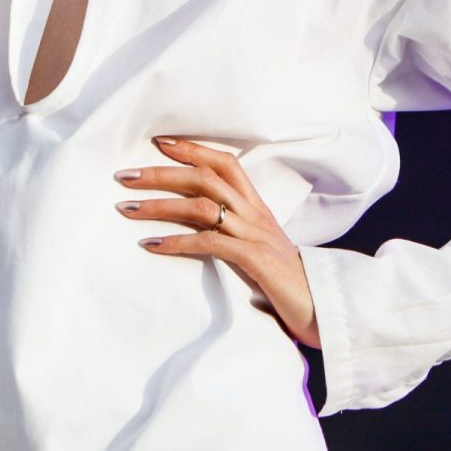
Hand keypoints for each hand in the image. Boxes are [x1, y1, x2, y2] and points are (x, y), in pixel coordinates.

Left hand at [114, 136, 320, 349]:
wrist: (325, 308)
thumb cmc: (288, 284)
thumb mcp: (260, 249)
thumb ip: (236, 234)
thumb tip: (203, 230)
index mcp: (257, 208)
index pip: (225, 163)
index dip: (192, 149)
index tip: (159, 143)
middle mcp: (255, 214)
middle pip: (205, 177)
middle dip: (162, 173)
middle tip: (124, 176)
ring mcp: (255, 234)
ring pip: (201, 205)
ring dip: (159, 205)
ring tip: (127, 208)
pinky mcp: (254, 259)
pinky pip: (209, 242)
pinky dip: (177, 241)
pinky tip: (151, 245)